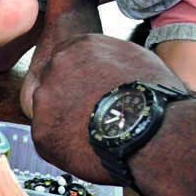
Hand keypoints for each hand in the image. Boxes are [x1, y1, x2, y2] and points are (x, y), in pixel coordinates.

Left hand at [31, 34, 182, 183]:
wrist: (151, 132)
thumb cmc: (153, 98)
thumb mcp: (138, 58)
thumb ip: (110, 54)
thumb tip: (106, 62)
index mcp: (80, 46)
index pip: (69, 58)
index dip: (80, 79)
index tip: (90, 92)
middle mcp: (56, 66)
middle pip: (55, 82)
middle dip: (70, 98)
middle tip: (92, 115)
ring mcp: (44, 98)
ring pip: (49, 111)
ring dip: (65, 121)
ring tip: (94, 134)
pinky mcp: (42, 130)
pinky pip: (49, 139)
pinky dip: (64, 146)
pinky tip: (87, 149)